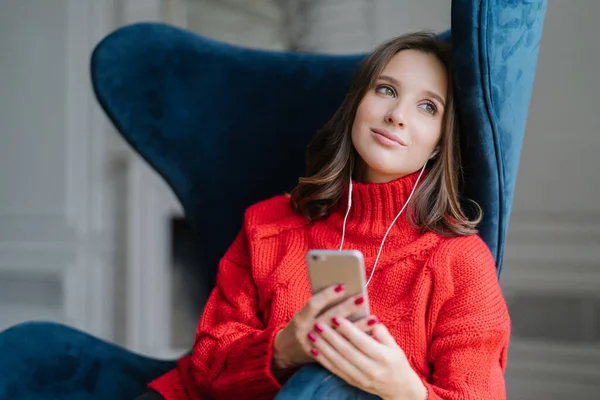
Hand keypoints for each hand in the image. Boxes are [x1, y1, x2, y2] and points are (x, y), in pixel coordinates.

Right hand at [272, 285, 371, 373]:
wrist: (286, 351)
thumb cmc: (301, 326)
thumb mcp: (304, 314)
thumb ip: (319, 307)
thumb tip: (343, 291)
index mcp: (300, 318)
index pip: (313, 304)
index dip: (327, 295)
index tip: (342, 286)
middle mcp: (306, 332)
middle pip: (329, 318)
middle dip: (347, 308)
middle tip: (363, 298)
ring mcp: (314, 346)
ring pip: (339, 337)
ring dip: (358, 328)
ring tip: (374, 319)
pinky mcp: (324, 358)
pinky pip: (342, 351)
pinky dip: (356, 344)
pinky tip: (370, 338)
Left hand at [308, 317, 426, 399]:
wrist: (399, 389)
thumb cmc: (396, 362)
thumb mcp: (395, 346)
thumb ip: (382, 332)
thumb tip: (370, 318)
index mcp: (383, 358)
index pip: (362, 342)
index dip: (348, 330)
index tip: (336, 318)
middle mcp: (372, 370)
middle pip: (347, 352)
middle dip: (331, 337)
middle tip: (318, 324)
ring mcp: (361, 378)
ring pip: (338, 362)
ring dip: (323, 348)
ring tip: (312, 335)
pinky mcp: (353, 382)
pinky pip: (335, 371)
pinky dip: (323, 360)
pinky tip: (314, 350)